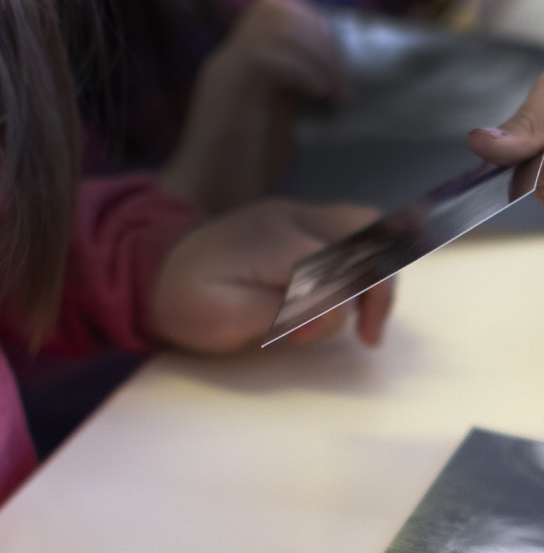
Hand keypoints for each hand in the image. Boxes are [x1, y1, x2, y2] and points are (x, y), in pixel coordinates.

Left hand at [151, 199, 393, 351]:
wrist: (153, 270)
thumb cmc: (187, 303)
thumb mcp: (227, 317)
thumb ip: (285, 310)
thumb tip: (335, 306)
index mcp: (275, 241)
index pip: (340, 265)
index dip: (342, 307)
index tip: (321, 339)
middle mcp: (294, 217)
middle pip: (370, 233)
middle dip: (380, 286)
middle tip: (369, 333)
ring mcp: (298, 214)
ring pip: (368, 225)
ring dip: (378, 273)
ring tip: (367, 318)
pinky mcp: (299, 222)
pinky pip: (352, 232)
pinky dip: (364, 265)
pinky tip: (351, 299)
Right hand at [160, 0, 346, 213]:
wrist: (204, 205)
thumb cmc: (243, 174)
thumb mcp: (279, 124)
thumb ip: (295, 94)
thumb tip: (331, 79)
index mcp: (242, 60)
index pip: (277, 7)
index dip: (316, 27)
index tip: (339, 70)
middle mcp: (231, 55)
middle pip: (278, 4)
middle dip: (322, 37)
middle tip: (340, 84)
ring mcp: (227, 69)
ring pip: (275, 21)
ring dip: (318, 53)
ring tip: (333, 93)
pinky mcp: (229, 89)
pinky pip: (267, 56)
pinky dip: (303, 70)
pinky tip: (319, 96)